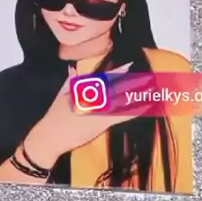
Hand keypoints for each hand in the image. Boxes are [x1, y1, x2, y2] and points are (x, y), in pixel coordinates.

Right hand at [25, 64, 149, 170]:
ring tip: (152, 90)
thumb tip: (73, 70)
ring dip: (136, 95)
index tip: (131, 64)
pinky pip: (120, 116)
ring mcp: (97, 109)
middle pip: (116, 86)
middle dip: (133, 82)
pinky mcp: (99, 123)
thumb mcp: (61, 95)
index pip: (104, 77)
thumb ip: (69, 81)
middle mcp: (92, 96)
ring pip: (121, 99)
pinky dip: (132, 111)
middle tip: (149, 77)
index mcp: (83, 88)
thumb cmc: (54, 116)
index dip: (119, 71)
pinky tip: (143, 109)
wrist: (50, 136)